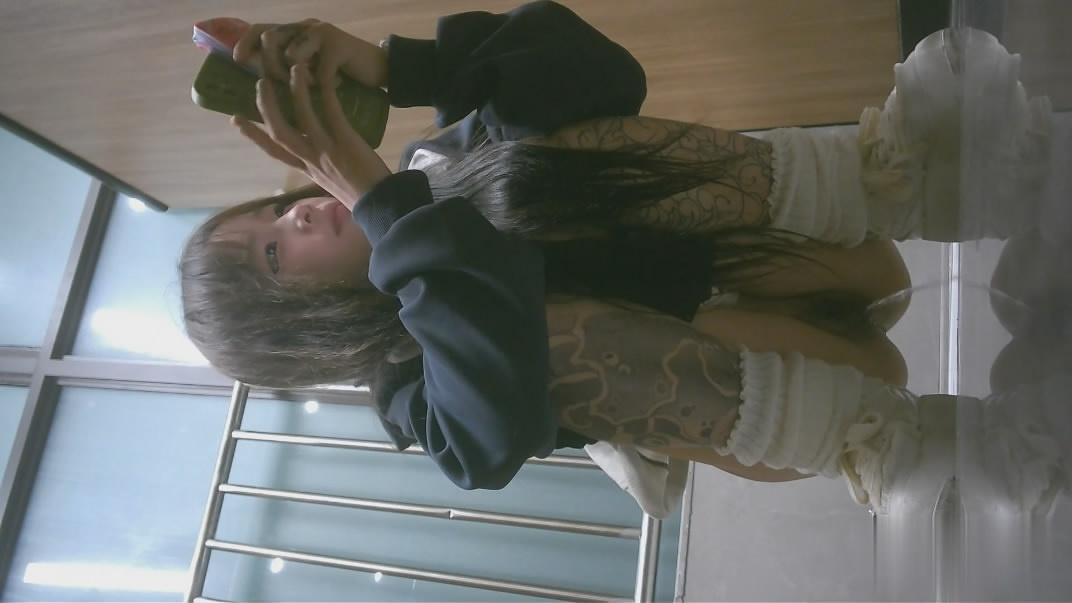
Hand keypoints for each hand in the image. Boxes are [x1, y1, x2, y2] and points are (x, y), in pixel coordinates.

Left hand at [233, 19, 387, 89]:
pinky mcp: (339, 45)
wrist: (381, 69)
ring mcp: (322, 33)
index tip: (238, 60)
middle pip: (270, 38)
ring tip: (315, 86)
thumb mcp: (310, 68)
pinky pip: (318, 72)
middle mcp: (305, 27)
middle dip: (271, 67)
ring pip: (291, 56)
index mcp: (295, 32)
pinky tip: (336, 86)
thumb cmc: (343, 73)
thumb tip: (259, 82)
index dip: (245, 42)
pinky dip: (325, 86)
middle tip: (285, 85)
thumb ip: (288, 69)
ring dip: (300, 80)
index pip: (261, 29)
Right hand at [234, 63, 390, 209]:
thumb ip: (318, 167)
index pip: (273, 151)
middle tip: (260, 83)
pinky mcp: (346, 142)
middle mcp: (311, 160)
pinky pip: (332, 113)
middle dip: (266, 107)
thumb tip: (312, 154)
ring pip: (303, 118)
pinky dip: (326, 94)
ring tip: (293, 69)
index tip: (235, 118)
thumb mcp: (330, 183)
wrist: (382, 203)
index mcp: (306, 170)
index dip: (253, 135)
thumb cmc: (361, 193)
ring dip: (295, 92)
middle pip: (279, 132)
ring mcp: (327, 150)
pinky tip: (323, 77)